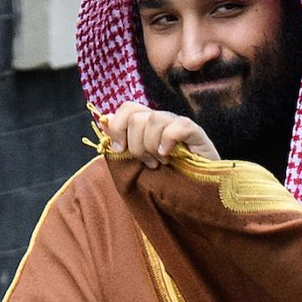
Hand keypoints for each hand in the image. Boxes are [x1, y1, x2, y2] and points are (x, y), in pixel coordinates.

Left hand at [103, 101, 220, 168]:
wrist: (198, 193)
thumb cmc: (167, 178)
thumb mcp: (139, 162)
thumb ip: (123, 143)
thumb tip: (103, 123)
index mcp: (147, 124)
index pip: (127, 108)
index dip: (117, 126)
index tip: (118, 149)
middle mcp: (162, 120)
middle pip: (136, 116)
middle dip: (135, 144)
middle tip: (147, 161)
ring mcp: (179, 124)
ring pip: (153, 120)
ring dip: (151, 146)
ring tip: (160, 162)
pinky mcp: (196, 133)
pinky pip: (177, 126)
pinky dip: (167, 142)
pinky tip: (169, 156)